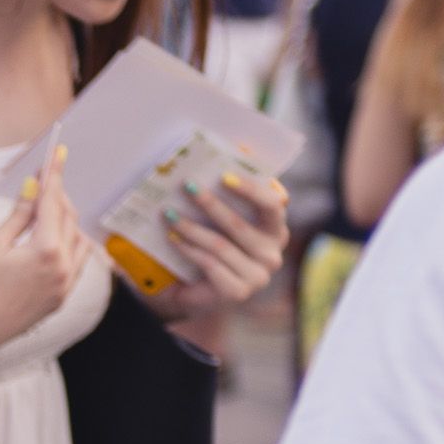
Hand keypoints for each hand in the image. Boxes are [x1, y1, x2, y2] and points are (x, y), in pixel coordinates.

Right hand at [0, 161, 90, 357]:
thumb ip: (19, 215)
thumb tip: (34, 187)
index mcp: (46, 251)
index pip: (54, 202)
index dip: (55, 174)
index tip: (58, 153)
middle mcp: (63, 268)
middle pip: (69, 219)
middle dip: (57, 196)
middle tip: (43, 179)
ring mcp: (66, 286)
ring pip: (79, 241)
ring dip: (67, 221)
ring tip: (45, 211)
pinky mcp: (61, 298)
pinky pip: (78, 263)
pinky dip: (71, 245)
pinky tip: (55, 239)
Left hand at [153, 170, 289, 331]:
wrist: (192, 292)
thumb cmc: (209, 247)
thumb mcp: (218, 219)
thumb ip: (229, 191)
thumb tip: (234, 151)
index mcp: (275, 230)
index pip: (273, 204)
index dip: (251, 189)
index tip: (223, 176)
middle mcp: (272, 254)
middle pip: (239, 224)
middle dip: (209, 203)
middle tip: (185, 185)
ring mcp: (258, 276)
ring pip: (219, 244)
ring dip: (190, 227)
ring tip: (168, 214)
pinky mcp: (238, 292)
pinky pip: (210, 264)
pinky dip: (188, 248)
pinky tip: (173, 237)